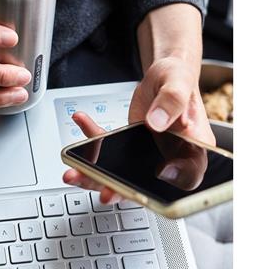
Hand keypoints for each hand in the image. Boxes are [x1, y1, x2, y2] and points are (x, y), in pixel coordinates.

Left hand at [63, 56, 214, 200]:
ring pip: (121, 174)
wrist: (162, 75)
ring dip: (96, 174)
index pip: (188, 175)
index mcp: (193, 148)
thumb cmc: (177, 79)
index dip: (172, 182)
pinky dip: (91, 136)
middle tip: (105, 192)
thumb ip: (172, 102)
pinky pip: (107, 147)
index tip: (154, 177)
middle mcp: (171, 158)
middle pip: (148, 184)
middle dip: (122, 190)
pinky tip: (81, 120)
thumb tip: (158, 123)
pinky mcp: (128, 148)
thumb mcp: (178, 82)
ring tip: (75, 171)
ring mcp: (147, 156)